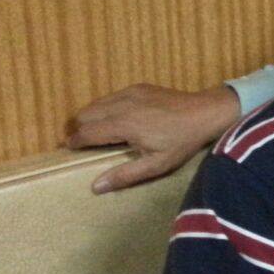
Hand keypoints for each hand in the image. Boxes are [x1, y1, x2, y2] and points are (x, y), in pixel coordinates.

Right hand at [67, 84, 240, 192]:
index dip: (74, 141)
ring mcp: (130, 93)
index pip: (86, 132)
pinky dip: (104, 107)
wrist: (205, 112)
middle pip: (84, 114)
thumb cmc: (182, 141)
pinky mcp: (138, 87)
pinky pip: (111, 96)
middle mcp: (122, 105)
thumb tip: (95, 187)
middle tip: (79, 142)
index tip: (68, 149)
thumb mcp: (156, 165)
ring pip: (96, 103)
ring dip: (89, 116)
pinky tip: (112, 118)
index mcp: (123, 124)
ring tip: (92, 132)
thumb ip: (125, 175)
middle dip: (77, 128)